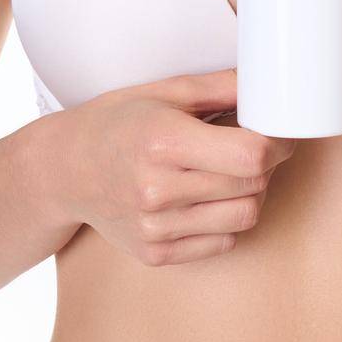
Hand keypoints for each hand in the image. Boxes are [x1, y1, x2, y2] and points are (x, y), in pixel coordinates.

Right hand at [52, 69, 296, 265]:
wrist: (65, 170)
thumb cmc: (117, 123)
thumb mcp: (164, 91)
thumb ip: (220, 87)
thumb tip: (268, 87)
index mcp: (163, 142)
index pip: (251, 155)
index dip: (277, 143)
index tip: (277, 132)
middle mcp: (158, 190)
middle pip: (253, 185)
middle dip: (266, 164)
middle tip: (252, 146)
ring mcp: (156, 228)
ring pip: (245, 217)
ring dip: (250, 193)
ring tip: (228, 171)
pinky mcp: (156, 254)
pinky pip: (223, 242)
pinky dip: (227, 219)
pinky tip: (207, 196)